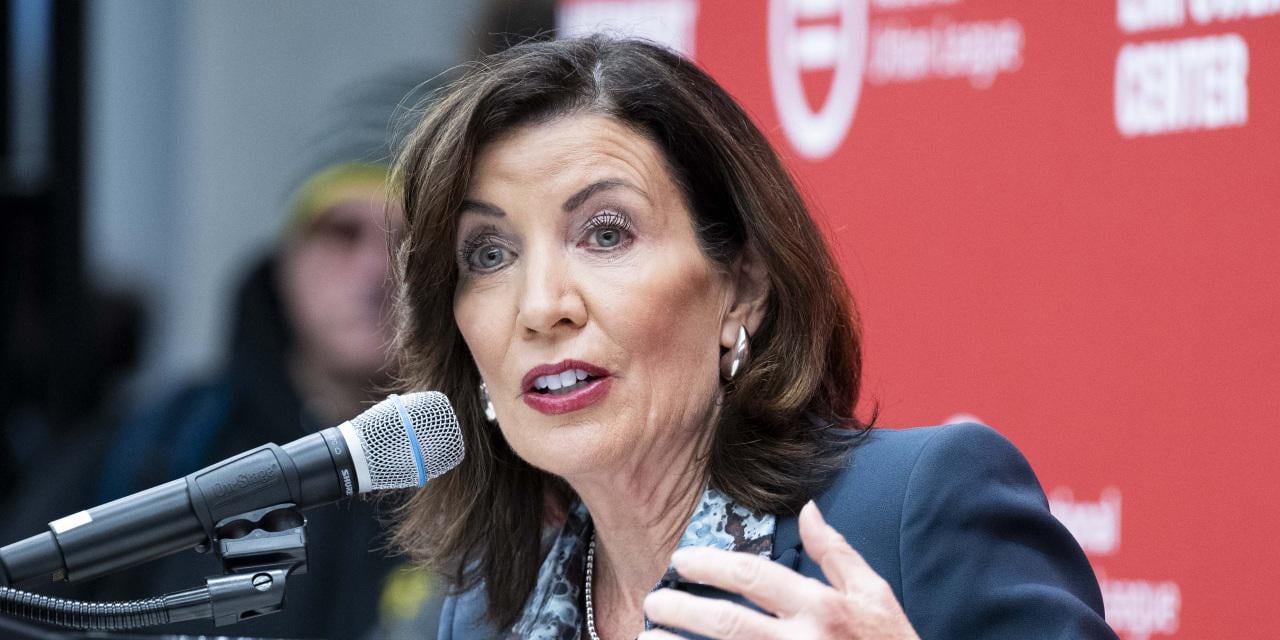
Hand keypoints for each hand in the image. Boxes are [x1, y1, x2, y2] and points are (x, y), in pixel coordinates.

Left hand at [639, 501, 919, 639]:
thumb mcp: (875, 595)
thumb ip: (837, 554)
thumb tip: (807, 509)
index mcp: (824, 609)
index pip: (755, 578)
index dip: (712, 565)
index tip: (681, 561)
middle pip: (726, 623)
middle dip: (681, 608)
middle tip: (654, 600)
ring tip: (649, 636)